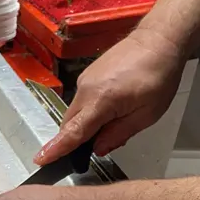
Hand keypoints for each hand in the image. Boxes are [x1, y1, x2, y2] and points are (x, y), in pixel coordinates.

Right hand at [35, 28, 186, 164]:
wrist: (157, 40)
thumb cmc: (159, 75)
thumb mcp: (147, 114)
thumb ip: (119, 134)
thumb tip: (98, 148)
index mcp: (101, 100)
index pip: (73, 132)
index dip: (56, 149)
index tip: (40, 159)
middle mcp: (86, 89)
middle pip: (69, 124)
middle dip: (75, 140)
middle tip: (98, 146)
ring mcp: (84, 80)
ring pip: (75, 113)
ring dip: (85, 124)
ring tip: (116, 120)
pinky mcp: (87, 75)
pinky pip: (81, 101)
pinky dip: (89, 111)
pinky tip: (111, 107)